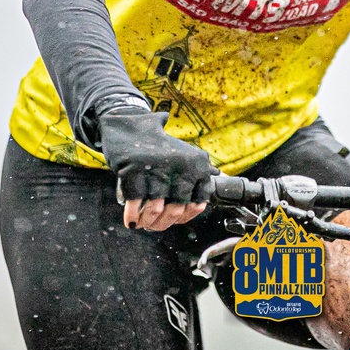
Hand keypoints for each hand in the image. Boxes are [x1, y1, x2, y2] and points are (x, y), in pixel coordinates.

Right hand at [97, 107, 216, 230]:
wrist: (127, 125)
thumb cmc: (157, 145)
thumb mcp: (185, 152)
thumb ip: (201, 167)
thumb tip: (223, 177)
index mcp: (196, 163)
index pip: (199, 201)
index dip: (186, 215)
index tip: (176, 218)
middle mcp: (180, 166)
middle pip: (176, 209)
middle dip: (164, 222)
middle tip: (154, 224)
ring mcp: (156, 169)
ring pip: (155, 210)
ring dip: (147, 221)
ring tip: (142, 222)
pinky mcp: (133, 171)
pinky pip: (135, 204)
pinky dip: (132, 216)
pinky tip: (131, 220)